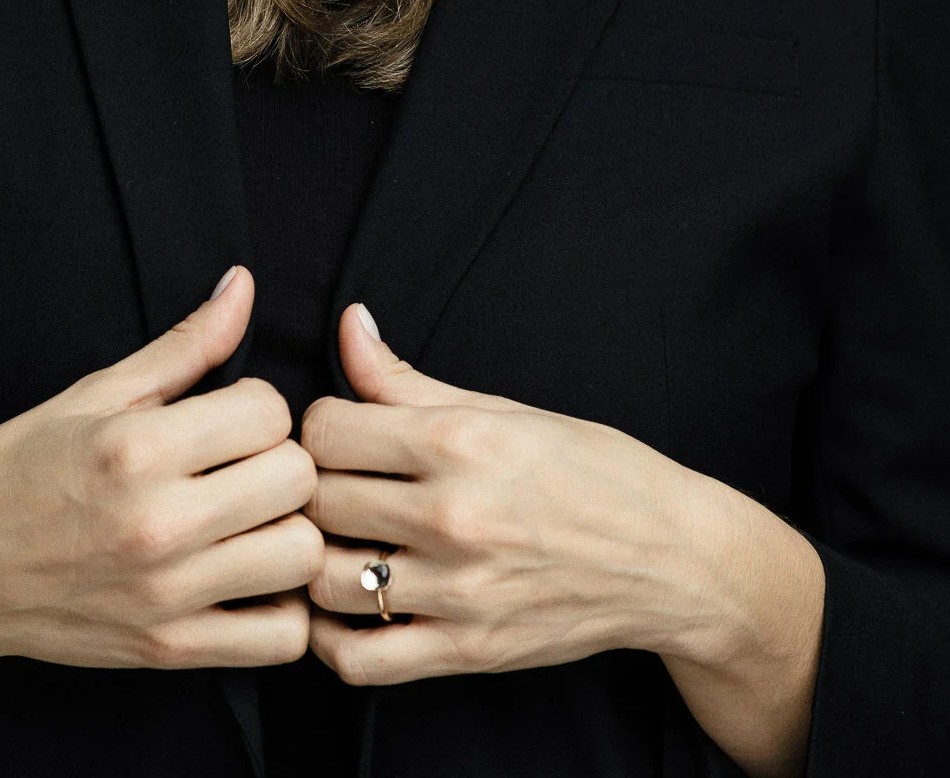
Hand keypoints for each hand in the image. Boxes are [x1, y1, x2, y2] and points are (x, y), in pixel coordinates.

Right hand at [0, 266, 321, 672]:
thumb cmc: (18, 469)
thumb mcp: (93, 393)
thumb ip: (183, 345)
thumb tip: (243, 283)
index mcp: (136, 447)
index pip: (270, 410)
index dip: (256, 404)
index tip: (227, 416)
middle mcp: (157, 523)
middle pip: (297, 478)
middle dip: (280, 460)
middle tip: (243, 465)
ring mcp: (166, 595)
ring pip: (302, 555)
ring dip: (288, 530)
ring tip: (251, 519)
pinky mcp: (169, 652)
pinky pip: (282, 639)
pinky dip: (283, 610)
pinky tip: (251, 579)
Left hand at [302, 303, 711, 686]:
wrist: (672, 560)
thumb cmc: (592, 472)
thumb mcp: (505, 409)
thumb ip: (409, 378)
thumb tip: (349, 324)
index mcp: (461, 442)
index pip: (326, 428)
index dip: (320, 425)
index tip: (340, 434)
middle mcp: (455, 516)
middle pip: (318, 499)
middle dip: (312, 487)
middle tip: (330, 486)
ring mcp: (460, 591)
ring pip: (324, 578)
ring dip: (316, 558)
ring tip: (336, 541)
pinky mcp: (468, 652)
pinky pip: (359, 659)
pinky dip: (330, 638)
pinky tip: (344, 608)